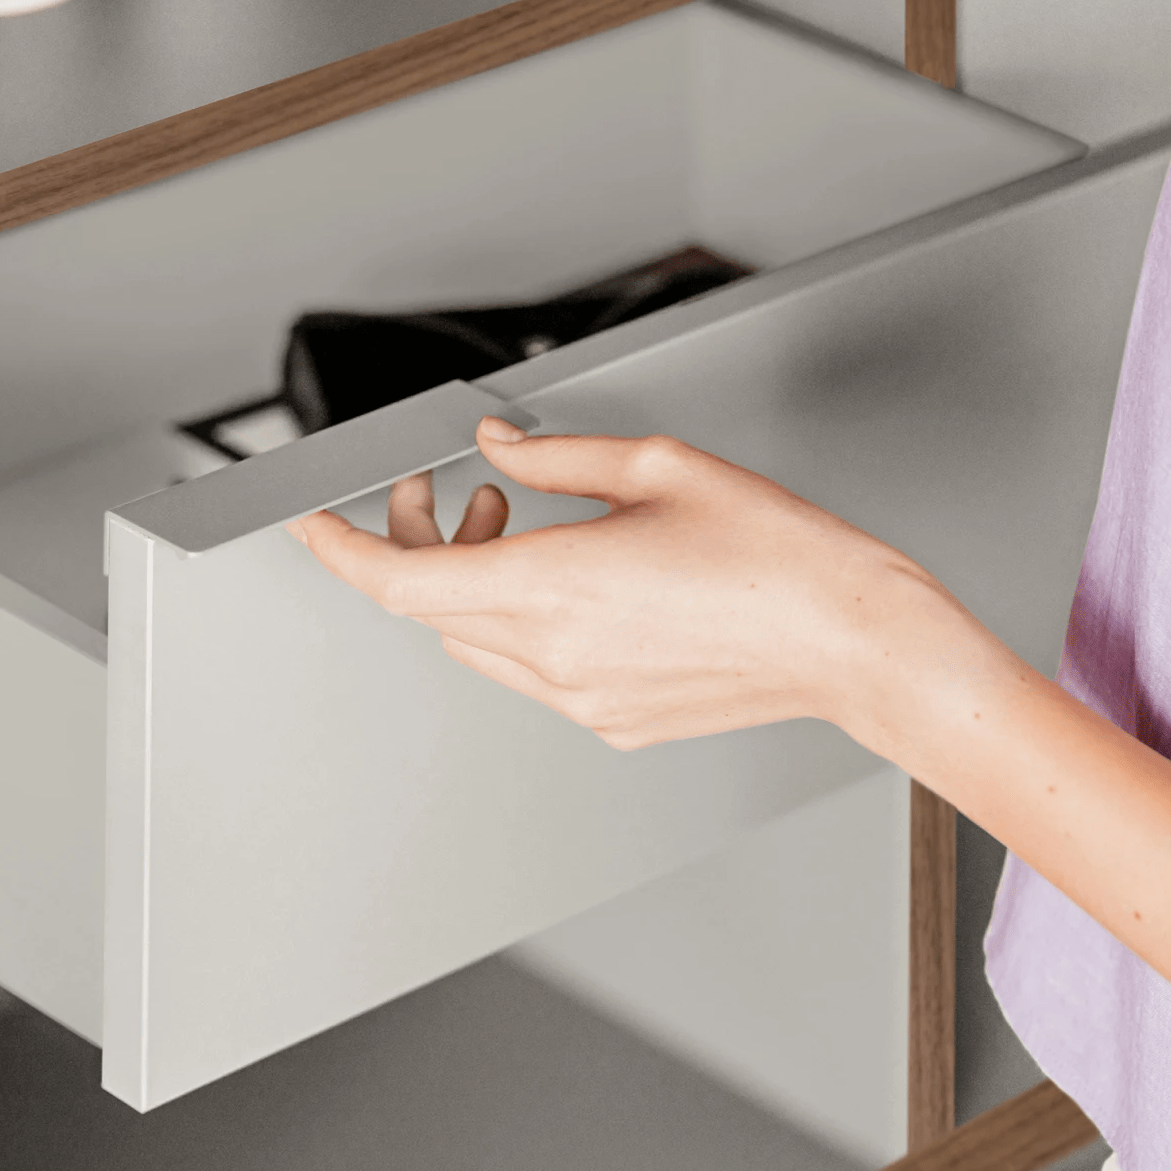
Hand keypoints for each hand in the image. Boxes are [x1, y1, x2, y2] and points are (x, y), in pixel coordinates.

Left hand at [288, 416, 996, 752]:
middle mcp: (557, 656)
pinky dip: (520, 621)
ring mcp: (581, 701)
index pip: (402, 581)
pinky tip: (571, 578)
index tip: (314, 522)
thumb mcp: (661, 468)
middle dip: (419, 543)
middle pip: (432, 608)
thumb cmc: (783, 558)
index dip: (343, 550)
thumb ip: (559, 456)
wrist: (856, 642)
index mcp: (558, 586)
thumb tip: (501, 448)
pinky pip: (530, 672)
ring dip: (472, 582)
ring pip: (474, 642)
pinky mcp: (612, 723)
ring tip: (520, 523)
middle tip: (453, 491)